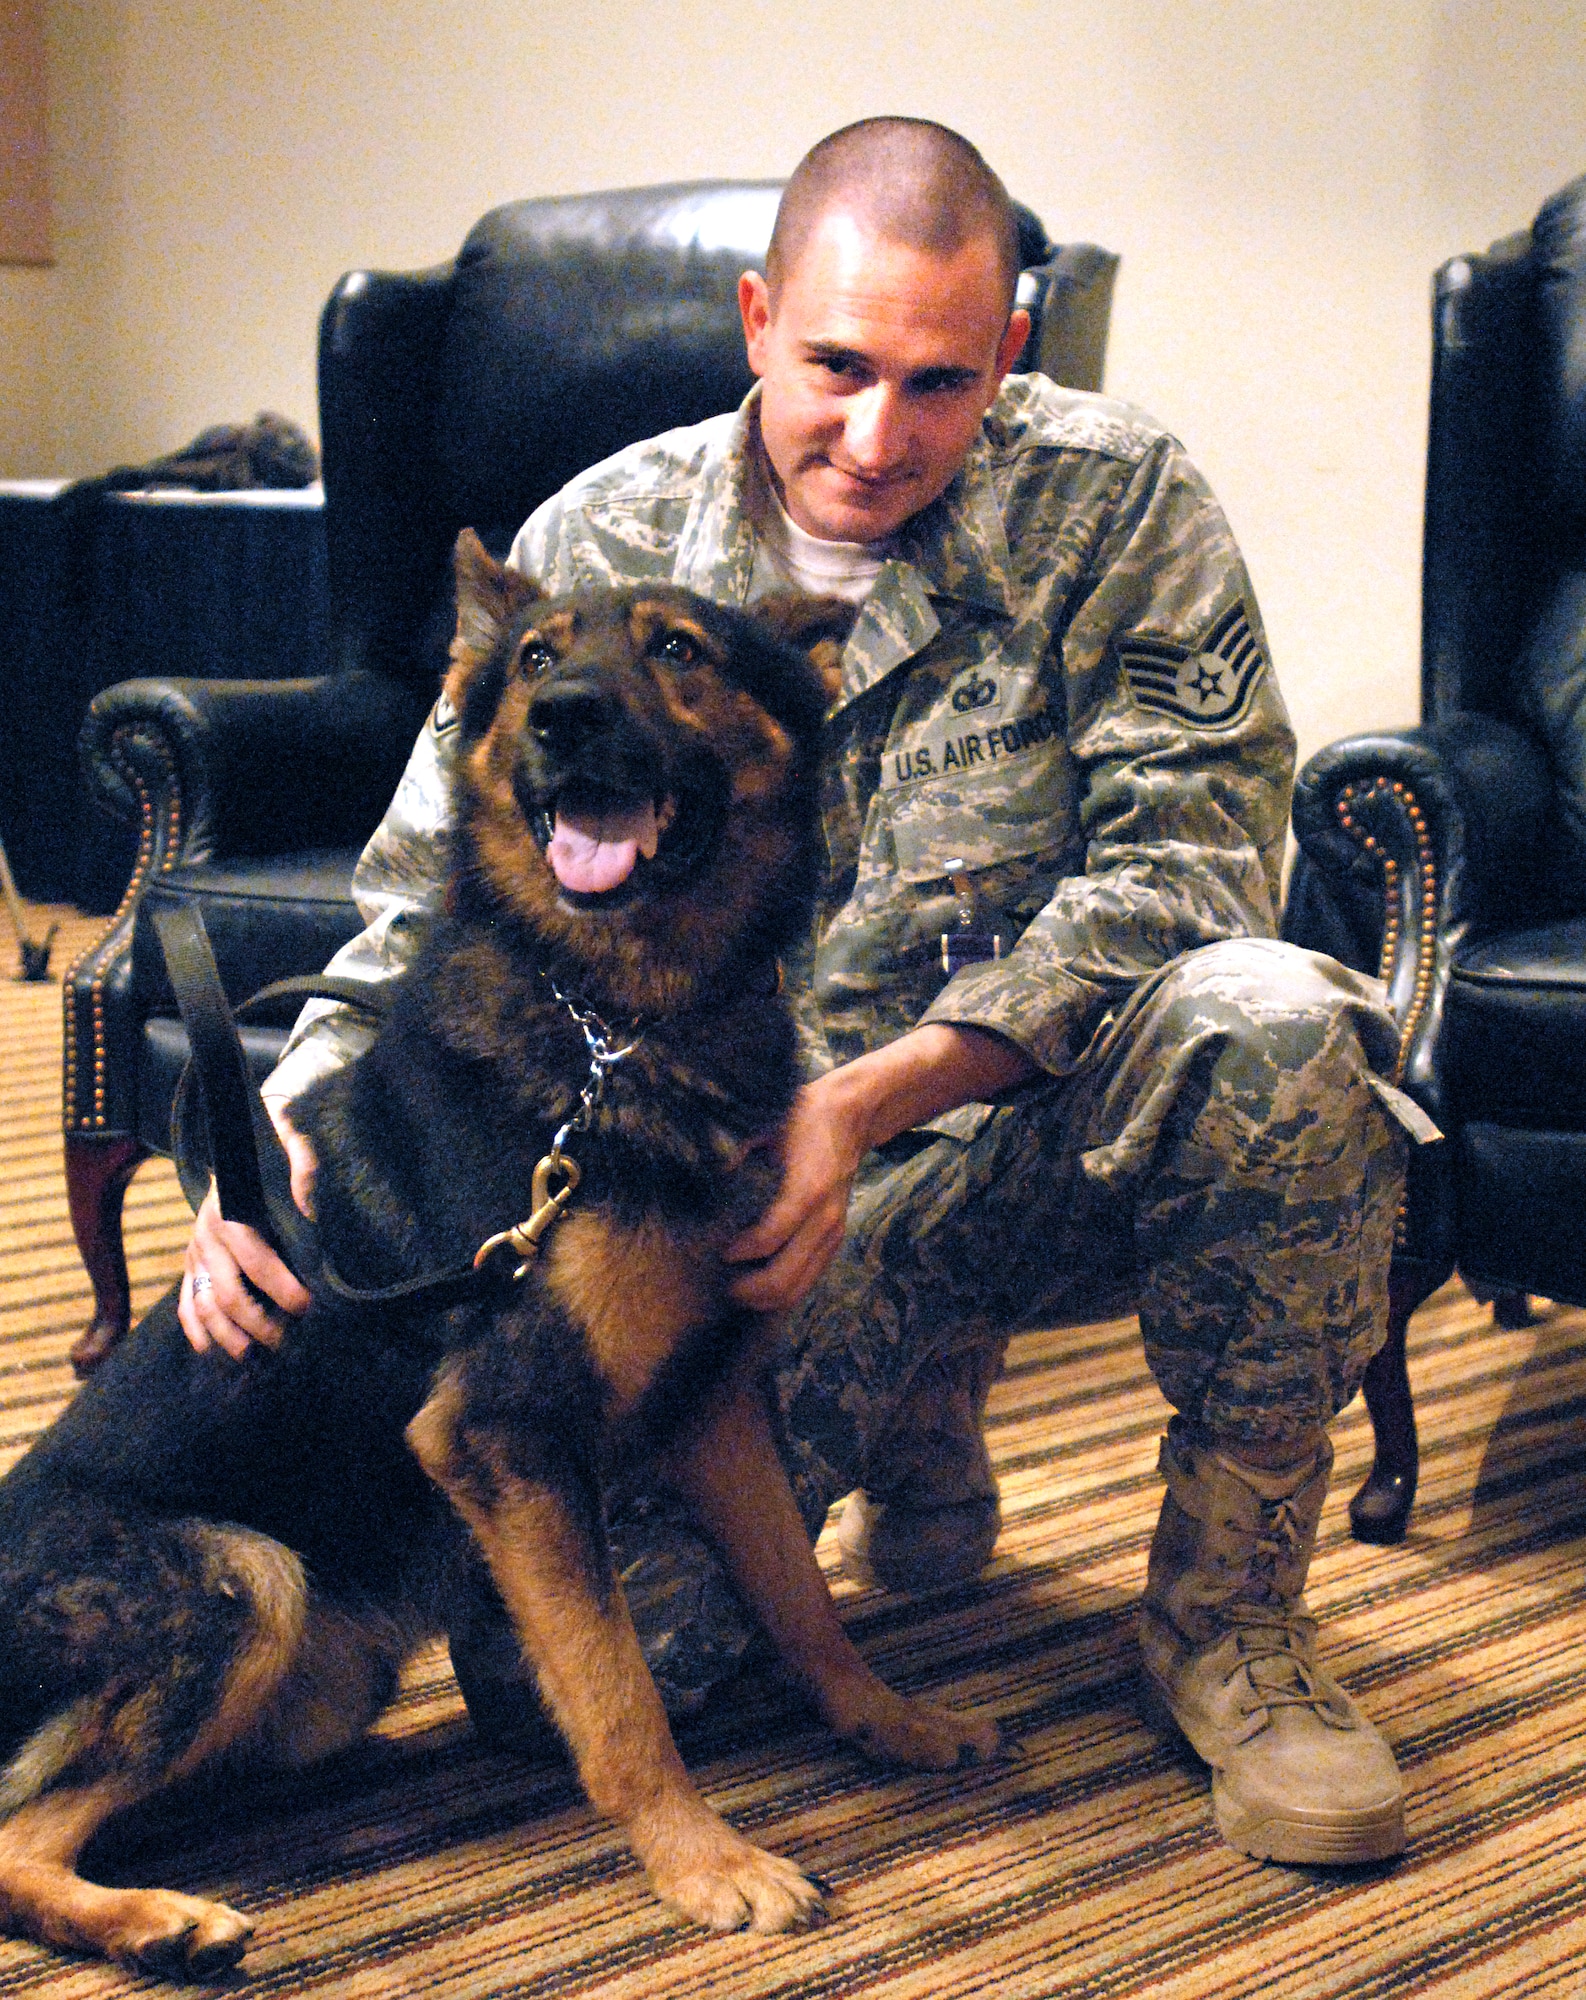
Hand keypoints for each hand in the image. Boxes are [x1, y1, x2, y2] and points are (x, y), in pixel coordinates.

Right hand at [179, 1102, 316, 1358]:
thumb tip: (311, 1206)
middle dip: (258, 1323)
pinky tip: (210, 1351)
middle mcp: (206, 1234)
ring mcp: (194, 1252)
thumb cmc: (270, 1150)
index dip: (281, 1286)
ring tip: (252, 1357)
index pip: (255, 1259)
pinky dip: (195, 1329)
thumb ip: (303, 1167)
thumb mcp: (289, 1145)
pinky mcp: (190, 1263)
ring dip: (226, 1336)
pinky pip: (185, 1301)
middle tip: (287, 1342)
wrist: (234, 1143)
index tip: (307, 1307)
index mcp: (230, 1210)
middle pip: (227, 1293)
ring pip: (202, 1305)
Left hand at [724, 1023, 1038, 1314]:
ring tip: (736, 1290)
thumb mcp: (767, 1124)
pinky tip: (758, 1286)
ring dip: (764, 1298)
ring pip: (798, 1288)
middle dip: (748, 1289)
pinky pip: (808, 1280)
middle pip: (784, 1277)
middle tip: (721, 1284)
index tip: (718, 1250)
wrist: (851, 1117)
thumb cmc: (803, 1118)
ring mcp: (833, 1233)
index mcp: (807, 1189)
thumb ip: (738, 1148)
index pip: (769, 1238)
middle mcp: (824, 1218)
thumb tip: (706, 1173)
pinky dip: (783, 1292)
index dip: (740, 1251)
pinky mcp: (835, 1240)